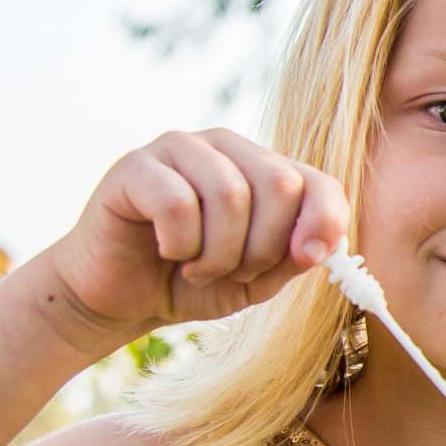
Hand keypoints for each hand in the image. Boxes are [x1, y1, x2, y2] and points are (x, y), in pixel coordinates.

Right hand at [37, 129, 352, 351]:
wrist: (121, 298)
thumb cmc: (192, 282)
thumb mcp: (256, 280)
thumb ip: (291, 258)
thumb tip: (320, 245)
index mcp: (264, 169)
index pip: (319, 182)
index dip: (325, 221)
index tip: (308, 259)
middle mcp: (226, 147)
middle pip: (279, 183)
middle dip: (263, 247)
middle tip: (234, 271)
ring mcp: (180, 149)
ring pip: (230, 194)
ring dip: (219, 253)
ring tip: (198, 269)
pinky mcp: (136, 166)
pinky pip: (178, 203)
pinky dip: (180, 244)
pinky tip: (168, 252)